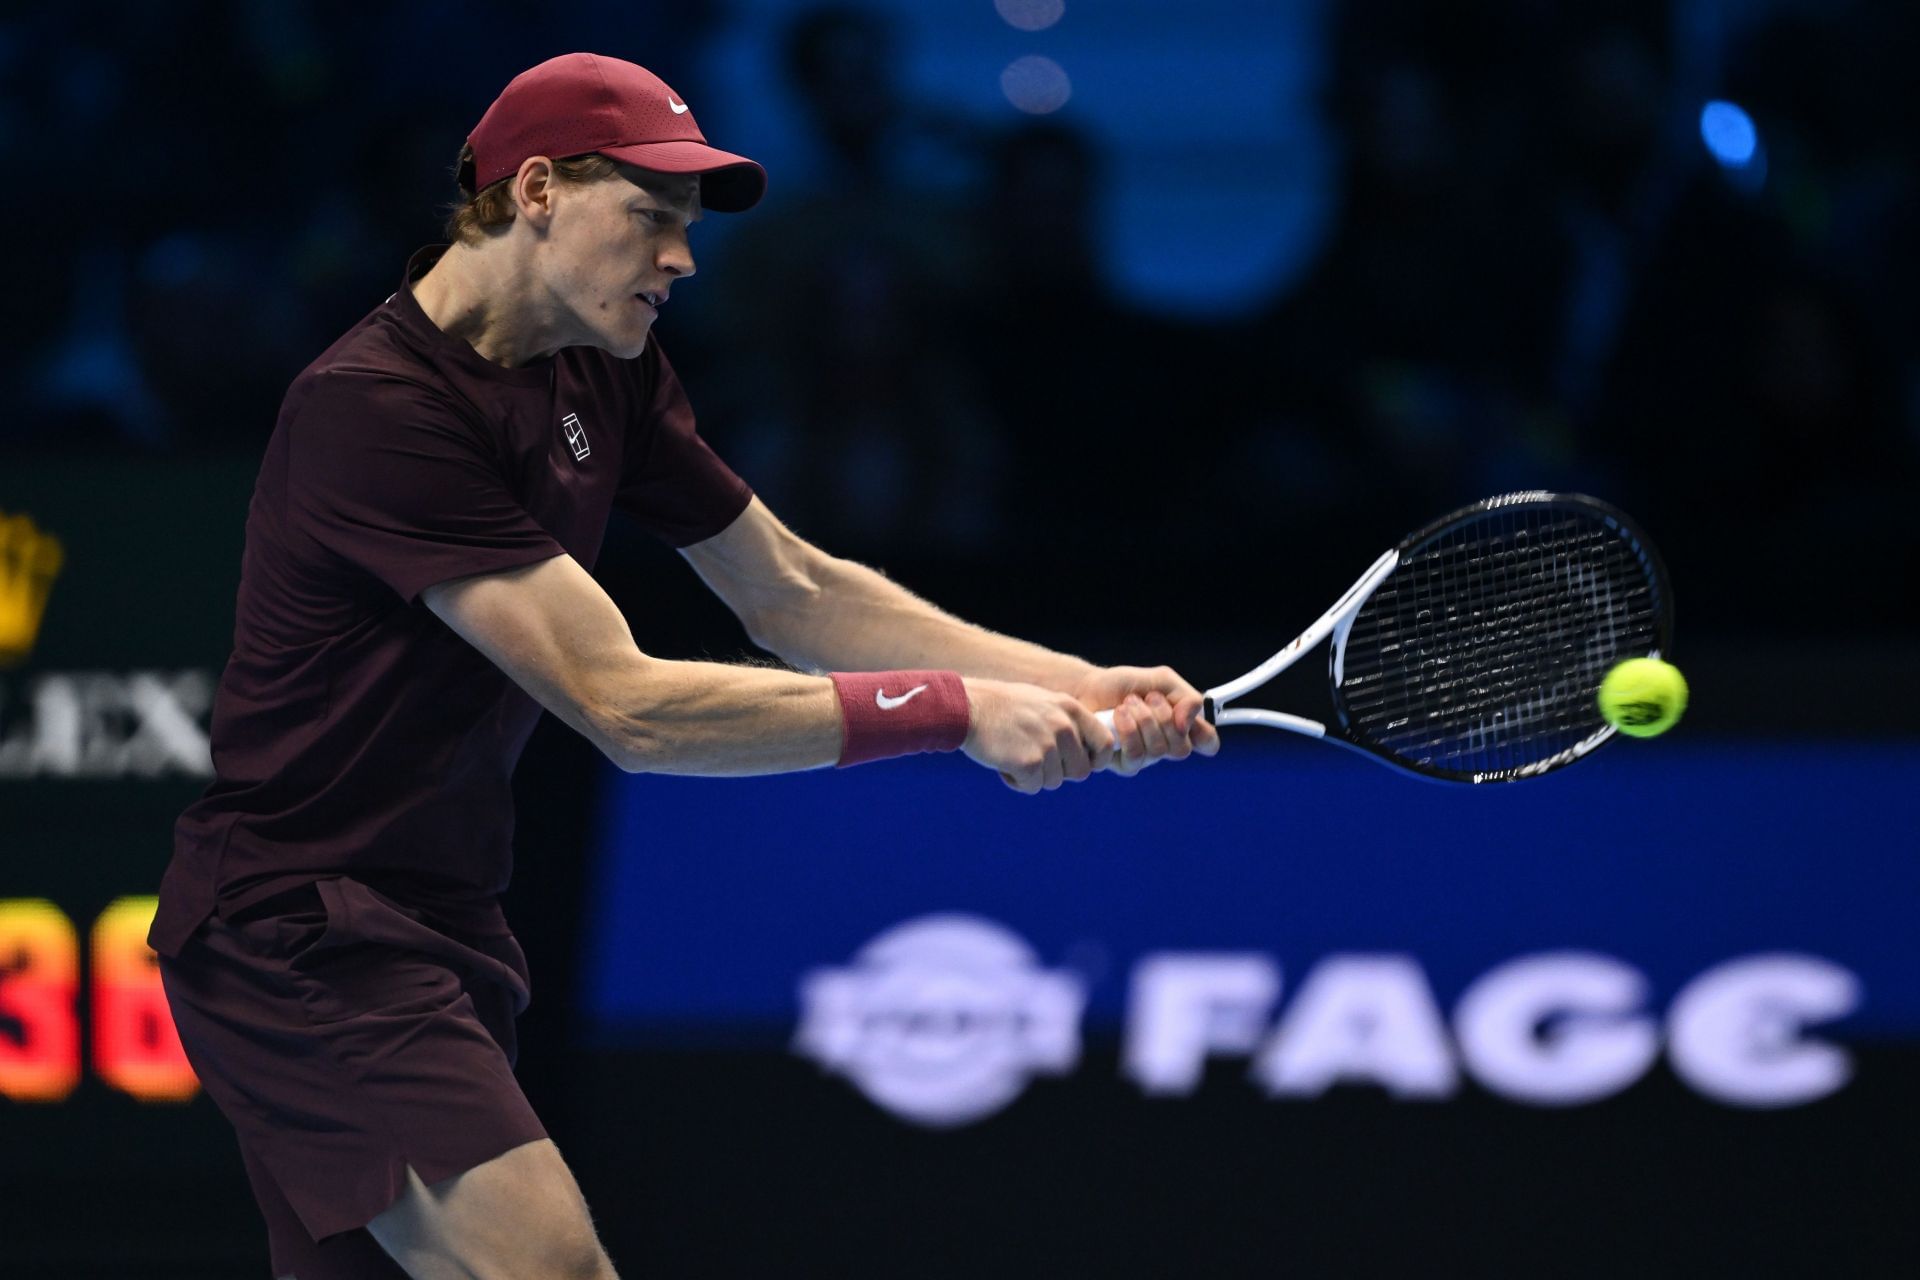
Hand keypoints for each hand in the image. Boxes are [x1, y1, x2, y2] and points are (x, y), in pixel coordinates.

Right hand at [961, 677, 1114, 793]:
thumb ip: (1065, 722)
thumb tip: (1083, 750)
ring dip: (1034, 777)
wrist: (967, 707)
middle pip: (1080, 771)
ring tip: (1013, 755)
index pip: (1105, 744)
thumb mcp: (1042, 702)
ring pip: (1054, 782)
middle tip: (1036, 763)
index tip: (1080, 764)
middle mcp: (1064, 726)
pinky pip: (1032, 787)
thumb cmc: (1001, 706)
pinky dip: (1016, 782)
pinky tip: (1003, 764)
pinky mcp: (1029, 763)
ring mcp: (1047, 745)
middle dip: (1059, 773)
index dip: (1096, 760)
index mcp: (1070, 709)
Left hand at [1071, 665, 1221, 775]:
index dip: (1206, 738)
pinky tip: (1119, 715)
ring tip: (1129, 703)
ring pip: (1159, 751)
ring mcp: (1145, 757)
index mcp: (1180, 726)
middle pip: (1182, 749)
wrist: (1087, 688)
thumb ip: (1186, 697)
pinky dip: (1129, 730)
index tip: (1189, 720)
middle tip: (1148, 698)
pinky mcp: (1123, 764)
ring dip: (1144, 720)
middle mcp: (1165, 745)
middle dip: (1165, 718)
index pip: (1207, 743)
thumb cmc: (1124, 685)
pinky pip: (1136, 756)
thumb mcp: (1162, 680)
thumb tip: (1188, 722)